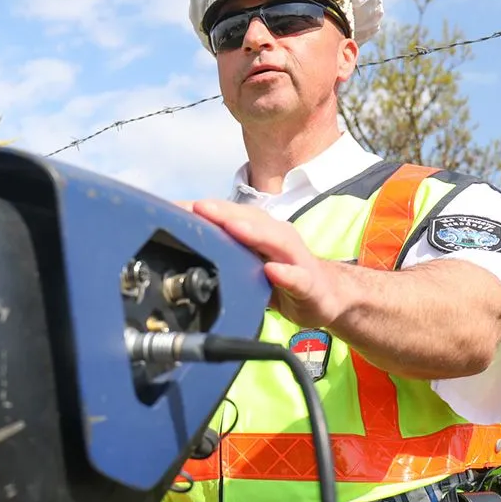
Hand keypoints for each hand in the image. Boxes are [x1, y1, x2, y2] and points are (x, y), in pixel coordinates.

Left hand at [190, 200, 352, 329]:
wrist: (327, 295)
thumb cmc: (282, 276)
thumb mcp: (247, 262)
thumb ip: (222, 251)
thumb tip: (181, 244)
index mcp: (259, 232)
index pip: (228, 215)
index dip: (202, 211)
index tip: (173, 207)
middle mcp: (277, 238)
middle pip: (249, 220)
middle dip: (223, 213)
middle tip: (198, 208)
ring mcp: (295, 259)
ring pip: (274, 241)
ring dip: (253, 233)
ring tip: (233, 228)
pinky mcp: (309, 283)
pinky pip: (298, 277)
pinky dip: (286, 273)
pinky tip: (273, 271)